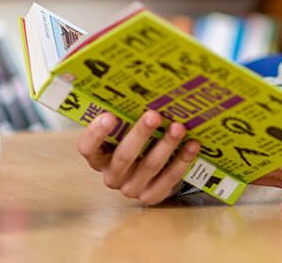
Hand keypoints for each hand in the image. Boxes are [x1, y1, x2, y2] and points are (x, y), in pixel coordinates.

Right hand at [76, 110, 200, 205]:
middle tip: (154, 115)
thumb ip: (126, 115)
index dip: (96, 133)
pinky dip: (182, 161)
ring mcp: (131, 188)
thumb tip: (140, 85)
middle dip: (140, 134)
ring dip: (166, 145)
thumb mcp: (126, 130)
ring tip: (179, 127)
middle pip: (123, 156)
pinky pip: (168, 180)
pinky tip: (193, 145)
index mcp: (98, 156)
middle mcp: (112, 175)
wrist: (153, 171)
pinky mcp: (152, 196)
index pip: (88, 147)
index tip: (109, 115)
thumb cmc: (136, 140)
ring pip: (149, 167)